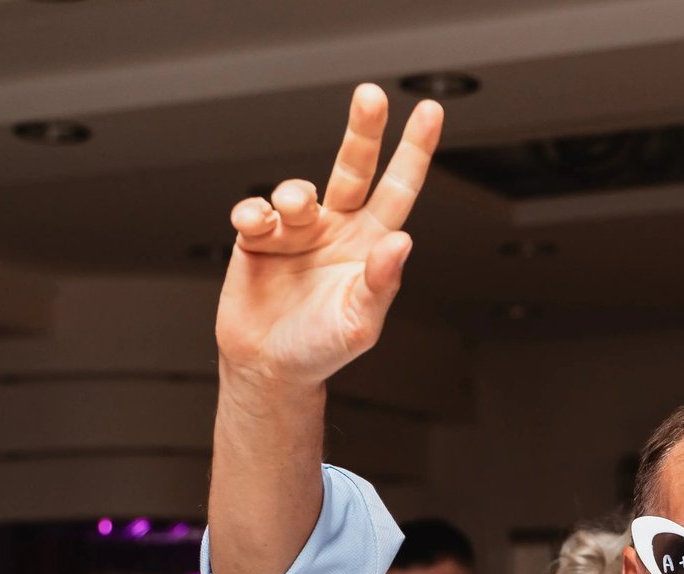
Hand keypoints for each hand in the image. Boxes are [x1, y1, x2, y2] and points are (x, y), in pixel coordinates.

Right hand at [214, 85, 443, 387]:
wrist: (268, 367)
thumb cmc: (321, 349)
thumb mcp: (360, 324)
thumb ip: (381, 285)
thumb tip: (401, 244)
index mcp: (369, 244)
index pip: (398, 189)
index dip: (414, 151)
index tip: (430, 112)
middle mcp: (336, 228)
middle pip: (353, 167)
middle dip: (363, 130)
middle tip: (371, 96)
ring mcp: (296, 230)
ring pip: (297, 189)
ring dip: (294, 194)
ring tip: (290, 211)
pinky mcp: (257, 237)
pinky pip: (253, 210)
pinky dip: (253, 212)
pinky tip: (255, 226)